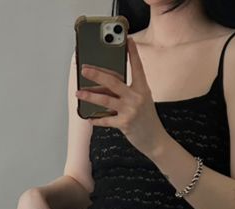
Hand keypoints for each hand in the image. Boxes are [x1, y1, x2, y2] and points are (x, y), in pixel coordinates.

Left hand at [75, 37, 167, 159]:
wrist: (155, 140)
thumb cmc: (147, 119)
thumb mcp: (142, 100)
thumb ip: (128, 91)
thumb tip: (106, 86)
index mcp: (142, 88)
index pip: (137, 67)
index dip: (133, 54)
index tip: (128, 40)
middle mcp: (136, 97)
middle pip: (113, 82)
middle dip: (97, 74)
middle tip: (84, 69)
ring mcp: (130, 110)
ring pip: (106, 100)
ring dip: (90, 96)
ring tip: (79, 93)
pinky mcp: (125, 124)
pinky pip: (106, 119)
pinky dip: (96, 119)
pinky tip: (89, 118)